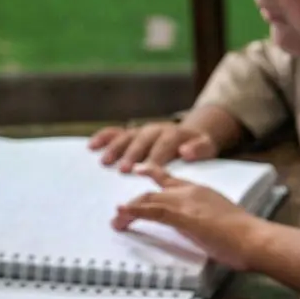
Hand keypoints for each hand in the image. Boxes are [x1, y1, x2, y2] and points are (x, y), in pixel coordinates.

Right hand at [90, 122, 219, 172]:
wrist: (191, 135)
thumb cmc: (198, 148)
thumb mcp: (207, 148)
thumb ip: (199, 149)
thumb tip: (186, 151)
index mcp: (175, 134)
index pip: (164, 144)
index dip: (156, 156)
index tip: (149, 169)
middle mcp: (156, 129)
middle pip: (142, 141)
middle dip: (132, 154)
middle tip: (123, 169)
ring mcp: (142, 130)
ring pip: (126, 137)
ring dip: (115, 148)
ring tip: (105, 162)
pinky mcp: (131, 132)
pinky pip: (115, 132)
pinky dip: (103, 137)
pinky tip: (91, 146)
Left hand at [113, 164, 263, 270]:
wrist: (255, 239)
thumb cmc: (246, 237)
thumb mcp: (223, 224)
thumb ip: (208, 223)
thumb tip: (203, 233)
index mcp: (203, 192)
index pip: (172, 182)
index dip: (154, 177)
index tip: (141, 171)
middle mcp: (192, 192)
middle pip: (155, 190)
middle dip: (136, 201)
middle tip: (121, 210)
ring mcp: (187, 203)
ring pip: (149, 199)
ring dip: (129, 210)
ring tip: (117, 221)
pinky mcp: (183, 216)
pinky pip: (151, 211)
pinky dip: (134, 212)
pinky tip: (122, 216)